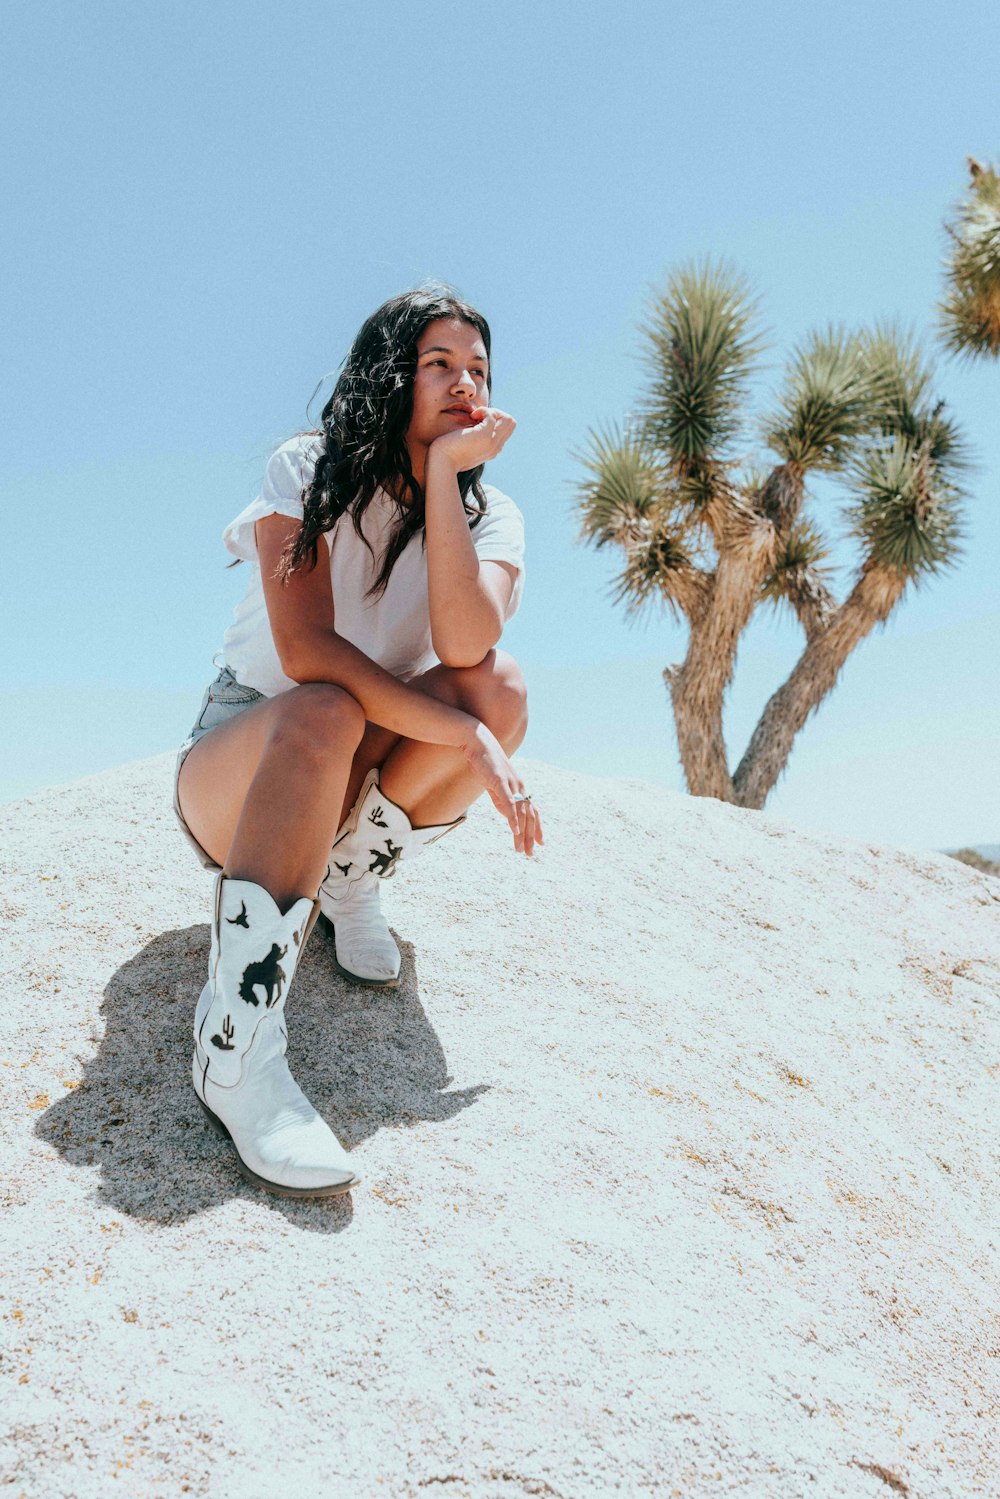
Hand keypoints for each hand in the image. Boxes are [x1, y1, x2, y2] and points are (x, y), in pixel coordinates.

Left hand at [428, 405, 516, 473]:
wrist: (441, 463)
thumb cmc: (448, 454)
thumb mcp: (466, 445)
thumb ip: (475, 437)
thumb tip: (476, 422)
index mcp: (493, 450)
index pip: (505, 430)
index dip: (494, 420)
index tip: (478, 422)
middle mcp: (496, 447)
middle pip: (511, 423)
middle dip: (496, 413)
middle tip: (479, 417)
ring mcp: (492, 442)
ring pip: (508, 419)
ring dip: (492, 411)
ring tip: (476, 417)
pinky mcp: (484, 436)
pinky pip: (492, 415)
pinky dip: (482, 410)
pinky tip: (471, 416)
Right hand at [460, 721, 543, 856]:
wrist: (477, 743)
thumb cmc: (484, 762)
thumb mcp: (494, 784)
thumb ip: (501, 799)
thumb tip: (506, 814)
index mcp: (519, 787)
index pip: (532, 810)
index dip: (537, 827)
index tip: (539, 843)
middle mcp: (519, 786)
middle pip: (530, 815)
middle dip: (530, 836)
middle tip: (530, 854)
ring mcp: (511, 784)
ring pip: (521, 813)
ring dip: (522, 833)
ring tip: (521, 849)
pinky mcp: (500, 782)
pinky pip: (509, 803)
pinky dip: (513, 818)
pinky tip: (515, 830)